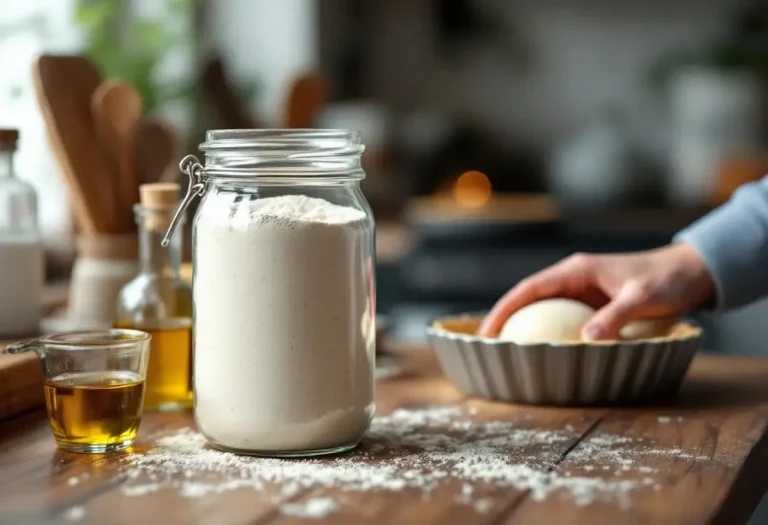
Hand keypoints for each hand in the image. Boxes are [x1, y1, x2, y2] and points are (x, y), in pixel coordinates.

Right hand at [478, 243, 714, 339]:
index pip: (530, 288)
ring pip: (542, 306)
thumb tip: (585, 340)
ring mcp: (582, 289)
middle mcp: (573, 277)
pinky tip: (543, 347)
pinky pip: (560, 316)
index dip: (506, 307)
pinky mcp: (592, 302)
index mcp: (577, 270)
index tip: (489, 329)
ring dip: (523, 323)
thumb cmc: (666, 280)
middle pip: (529, 296)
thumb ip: (614, 316)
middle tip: (488, 343)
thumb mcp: (641, 297)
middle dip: (505, 316)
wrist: (689, 272)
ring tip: (507, 347)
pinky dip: (547, 329)